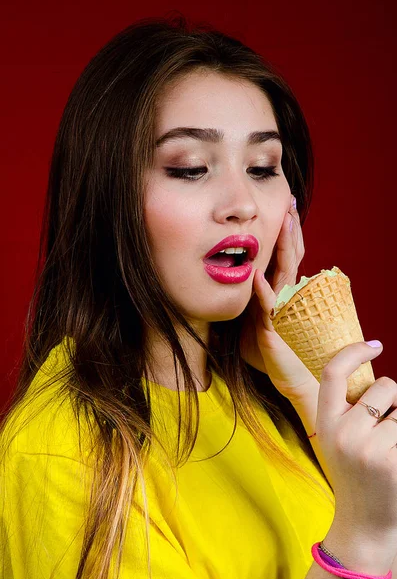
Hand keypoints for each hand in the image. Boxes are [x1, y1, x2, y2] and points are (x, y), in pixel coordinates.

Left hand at [240, 194, 317, 404]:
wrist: (279, 375)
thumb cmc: (260, 348)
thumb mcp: (246, 316)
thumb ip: (236, 299)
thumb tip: (216, 285)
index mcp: (275, 289)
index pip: (284, 254)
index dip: (284, 232)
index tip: (283, 207)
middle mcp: (282, 295)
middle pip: (290, 256)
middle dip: (290, 230)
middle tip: (290, 203)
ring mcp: (280, 310)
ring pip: (286, 273)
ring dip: (284, 248)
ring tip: (284, 222)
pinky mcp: (270, 328)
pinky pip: (268, 306)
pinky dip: (263, 290)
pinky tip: (256, 273)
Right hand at [317, 342, 396, 556]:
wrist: (363, 522)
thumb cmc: (354, 471)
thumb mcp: (336, 436)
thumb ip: (348, 407)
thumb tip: (375, 369)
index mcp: (324, 422)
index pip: (332, 372)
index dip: (354, 351)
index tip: (374, 346)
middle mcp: (343, 433)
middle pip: (384, 385)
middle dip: (393, 398)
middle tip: (384, 428)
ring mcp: (369, 449)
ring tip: (391, 447)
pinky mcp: (394, 463)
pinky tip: (396, 459)